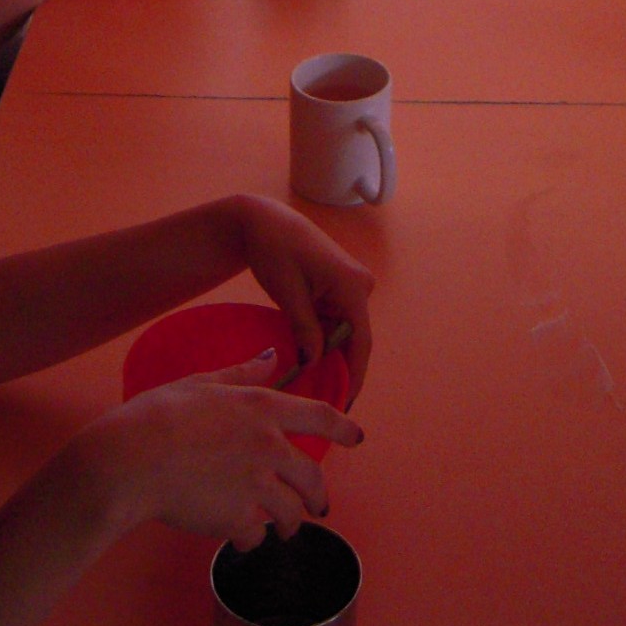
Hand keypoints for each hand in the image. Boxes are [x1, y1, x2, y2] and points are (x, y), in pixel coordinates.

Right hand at [102, 354, 363, 548]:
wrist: (131, 460)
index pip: (320, 417)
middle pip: (312, 478)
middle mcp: (269, 447)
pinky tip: (240, 538)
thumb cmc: (159, 415)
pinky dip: (251, 539)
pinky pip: (255, 535)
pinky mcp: (238, 519)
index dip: (344, 428)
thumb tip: (271, 357)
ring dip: (289, 523)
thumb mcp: (202, 382)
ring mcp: (257, 485)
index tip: (357, 438)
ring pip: (291, 513)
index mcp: (263, 408)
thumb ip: (242, 374)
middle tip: (318, 507)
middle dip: (318, 497)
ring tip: (282, 529)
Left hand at [231, 195, 374, 401]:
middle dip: (339, 368)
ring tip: (314, 386)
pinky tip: (310, 360)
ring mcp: (351, 285)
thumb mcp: (287, 294)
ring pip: (343, 331)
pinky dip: (323, 339)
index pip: (361, 342)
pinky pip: (335, 320)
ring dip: (330, 355)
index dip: (354, 375)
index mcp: (352, 286)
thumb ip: (306, 330)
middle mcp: (360, 285)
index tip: (346, 404)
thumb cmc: (274, 251)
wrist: (264, 221)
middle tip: (324, 400)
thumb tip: (315, 364)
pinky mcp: (339, 286)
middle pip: (354, 338)